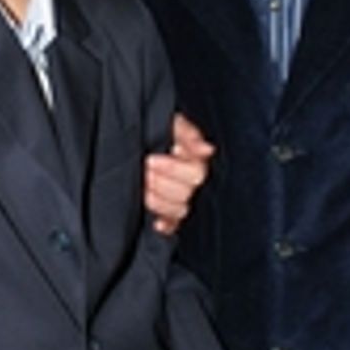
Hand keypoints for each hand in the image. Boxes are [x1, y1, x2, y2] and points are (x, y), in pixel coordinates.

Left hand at [144, 112, 214, 233]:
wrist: (141, 142)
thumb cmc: (157, 132)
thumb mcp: (171, 125)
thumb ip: (188, 134)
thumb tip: (207, 150)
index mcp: (196, 161)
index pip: (196, 174)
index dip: (172, 169)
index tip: (151, 160)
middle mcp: (192, 182)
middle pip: (186, 193)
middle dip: (160, 182)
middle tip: (144, 171)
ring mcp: (182, 198)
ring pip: (180, 209)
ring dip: (159, 201)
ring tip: (143, 187)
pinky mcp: (171, 213)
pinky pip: (174, 224)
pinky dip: (167, 224)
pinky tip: (158, 222)